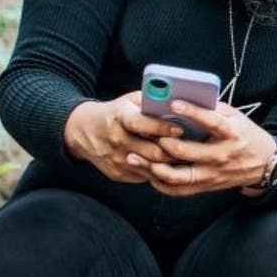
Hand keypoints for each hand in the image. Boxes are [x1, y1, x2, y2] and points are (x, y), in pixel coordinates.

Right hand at [63, 92, 180, 182]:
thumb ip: (151, 101)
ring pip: (151, 167)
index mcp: (119, 118)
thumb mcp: (129, 100)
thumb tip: (178, 102)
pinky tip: (173, 165)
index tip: (180, 129)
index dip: (162, 127)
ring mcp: (116, 160)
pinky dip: (160, 172)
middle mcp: (116, 140)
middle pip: (152, 151)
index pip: (141, 124)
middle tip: (192, 148)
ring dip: (171, 164)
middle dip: (174, 150)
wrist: (84, 131)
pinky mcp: (117, 173)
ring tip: (187, 158)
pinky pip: (145, 176)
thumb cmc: (116, 113)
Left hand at [127, 100, 275, 196]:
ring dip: (154, 167)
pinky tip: (149, 172)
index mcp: (231, 134)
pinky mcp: (206, 186)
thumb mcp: (236, 118)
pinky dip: (161, 183)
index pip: (212, 122)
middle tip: (144, 132)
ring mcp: (212, 174)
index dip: (192, 112)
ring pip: (177, 176)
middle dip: (162, 141)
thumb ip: (214, 109)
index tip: (174, 103)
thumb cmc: (246, 135)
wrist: (264, 164)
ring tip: (136, 156)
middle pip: (186, 151)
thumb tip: (187, 97)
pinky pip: (179, 190)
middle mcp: (221, 155)